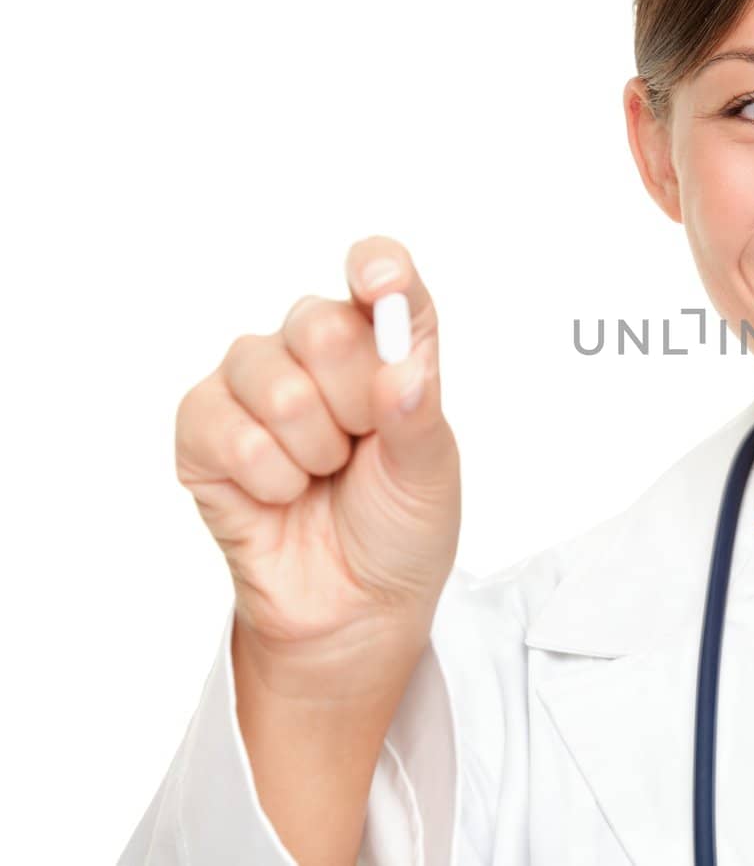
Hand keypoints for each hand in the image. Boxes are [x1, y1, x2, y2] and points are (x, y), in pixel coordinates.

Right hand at [175, 235, 459, 694]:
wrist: (354, 604)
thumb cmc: (399, 526)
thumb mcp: (430, 473)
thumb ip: (418, 416)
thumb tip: (403, 373)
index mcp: (385, 343)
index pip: (380, 273)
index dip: (377, 268)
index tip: (381, 282)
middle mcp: (316, 348)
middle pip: (322, 324)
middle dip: (354, 402)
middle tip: (362, 447)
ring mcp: (254, 381)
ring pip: (276, 382)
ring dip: (313, 451)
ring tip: (323, 476)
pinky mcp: (203, 426)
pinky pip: (229, 432)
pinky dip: (268, 479)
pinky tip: (280, 494)